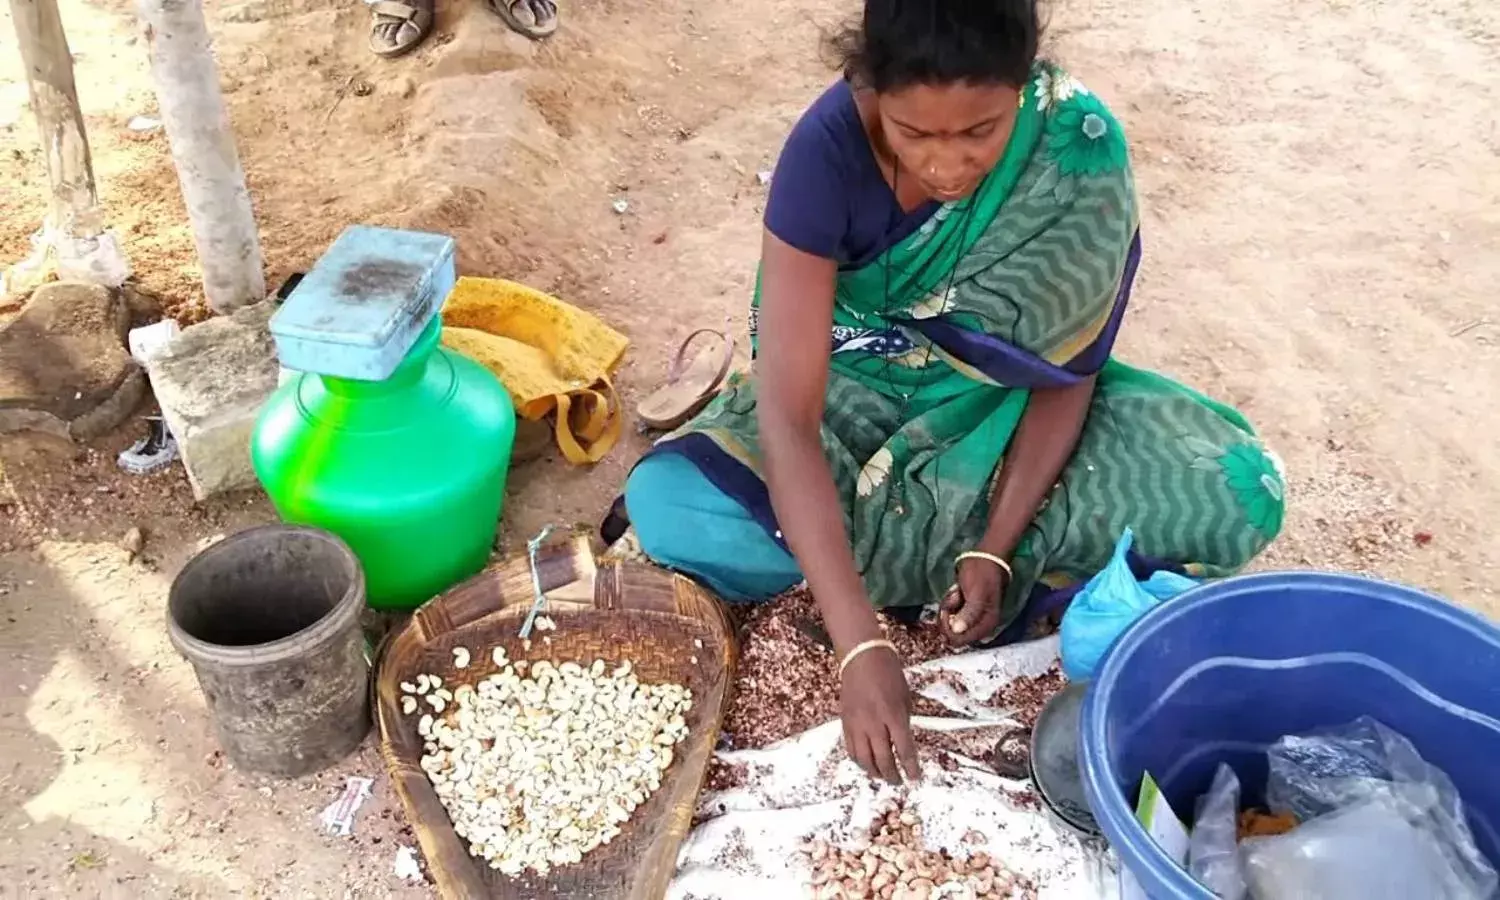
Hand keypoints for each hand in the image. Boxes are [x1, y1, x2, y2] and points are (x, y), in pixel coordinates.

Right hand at [839, 648, 920, 783]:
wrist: (862, 657)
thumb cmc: (889, 674)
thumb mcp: (905, 698)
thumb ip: (904, 723)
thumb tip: (903, 744)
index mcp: (893, 715)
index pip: (904, 750)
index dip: (911, 768)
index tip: (915, 778)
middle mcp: (874, 723)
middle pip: (883, 760)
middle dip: (893, 775)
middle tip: (899, 782)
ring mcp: (857, 724)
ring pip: (864, 759)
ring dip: (875, 772)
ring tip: (883, 777)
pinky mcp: (845, 722)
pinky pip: (851, 749)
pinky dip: (860, 761)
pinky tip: (867, 764)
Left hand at [940, 556, 1006, 646]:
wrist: (985, 557)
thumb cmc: (982, 574)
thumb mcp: (977, 594)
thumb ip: (969, 614)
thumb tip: (957, 632)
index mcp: (986, 624)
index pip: (961, 640)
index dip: (950, 629)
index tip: (947, 612)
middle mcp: (980, 625)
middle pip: (953, 633)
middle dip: (948, 616)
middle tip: (953, 599)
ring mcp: (972, 617)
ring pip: (950, 622)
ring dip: (949, 607)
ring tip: (957, 592)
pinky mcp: (966, 608)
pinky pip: (951, 612)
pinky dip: (950, 602)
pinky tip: (957, 591)